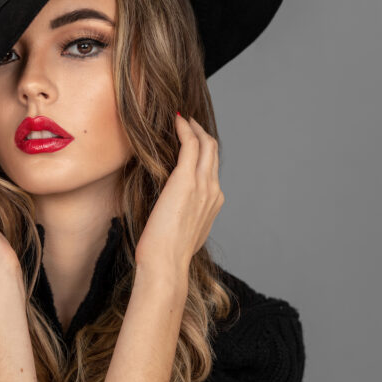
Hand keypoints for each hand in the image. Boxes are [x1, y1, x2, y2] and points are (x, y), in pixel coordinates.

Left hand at [135, 114, 224, 275]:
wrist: (166, 264)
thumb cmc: (167, 254)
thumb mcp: (183, 231)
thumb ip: (185, 215)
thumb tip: (173, 209)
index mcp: (214, 202)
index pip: (212, 167)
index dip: (203, 150)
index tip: (190, 139)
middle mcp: (213, 191)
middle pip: (213, 151)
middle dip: (201, 132)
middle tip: (187, 121)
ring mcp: (202, 185)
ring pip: (205, 144)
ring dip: (194, 127)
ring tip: (181, 118)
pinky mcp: (186, 181)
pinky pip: (190, 145)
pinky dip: (185, 129)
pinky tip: (176, 120)